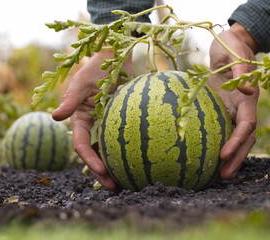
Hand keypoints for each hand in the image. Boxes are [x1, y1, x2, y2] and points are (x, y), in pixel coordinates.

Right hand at [52, 49, 132, 190]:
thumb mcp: (82, 82)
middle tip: (115, 188)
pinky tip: (141, 163)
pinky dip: (129, 152)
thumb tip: (55, 117)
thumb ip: (71, 99)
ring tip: (128, 184)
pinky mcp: (122, 122)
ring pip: (110, 151)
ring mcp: (107, 125)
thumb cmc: (97, 66)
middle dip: (102, 173)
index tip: (102, 171)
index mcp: (79, 119)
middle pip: (95, 154)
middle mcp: (93, 125)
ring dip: (116, 167)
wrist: (117, 56)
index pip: (81, 145)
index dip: (89, 160)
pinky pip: (125, 139)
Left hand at [209, 22, 259, 178]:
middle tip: (224, 176)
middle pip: (244, 137)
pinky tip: (210, 156)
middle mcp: (244, 106)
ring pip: (237, 136)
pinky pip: (224, 128)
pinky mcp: (225, 107)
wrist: (231, 44)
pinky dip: (221, 142)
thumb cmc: (231, 46)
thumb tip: (249, 89)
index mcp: (247, 97)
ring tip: (220, 174)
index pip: (245, 124)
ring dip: (231, 156)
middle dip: (236, 157)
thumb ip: (241, 69)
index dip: (236, 141)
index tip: (223, 155)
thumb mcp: (234, 53)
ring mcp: (236, 108)